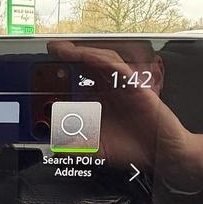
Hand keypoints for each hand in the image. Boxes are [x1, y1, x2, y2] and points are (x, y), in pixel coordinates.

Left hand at [48, 41, 202, 191]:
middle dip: (68, 55)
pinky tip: (87, 56)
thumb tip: (54, 145)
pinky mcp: (135, 86)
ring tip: (63, 49)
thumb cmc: (131, 149)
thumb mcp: (95, 149)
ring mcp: (122, 85)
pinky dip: (102, 60)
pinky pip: (117, 68)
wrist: (160, 154)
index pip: (78, 80)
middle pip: (87, 65)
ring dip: (81, 52)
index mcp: (99, 101)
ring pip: (100, 61)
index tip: (42, 69)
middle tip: (51, 49)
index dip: (62, 72)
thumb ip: (75, 146)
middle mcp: (109, 89)